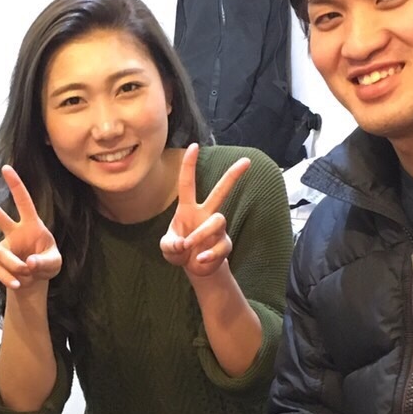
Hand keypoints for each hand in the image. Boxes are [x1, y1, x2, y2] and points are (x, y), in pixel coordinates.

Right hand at [0, 165, 61, 290]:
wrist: (35, 281)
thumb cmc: (47, 264)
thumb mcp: (55, 264)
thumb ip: (46, 261)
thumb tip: (28, 262)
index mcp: (31, 225)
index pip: (24, 202)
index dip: (16, 186)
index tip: (6, 168)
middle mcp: (15, 232)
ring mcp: (5, 248)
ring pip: (2, 253)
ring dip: (15, 266)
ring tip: (27, 273)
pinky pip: (0, 270)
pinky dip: (10, 278)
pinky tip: (18, 284)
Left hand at [159, 144, 250, 280]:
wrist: (193, 268)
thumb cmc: (178, 250)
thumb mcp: (167, 247)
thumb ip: (170, 244)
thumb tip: (184, 243)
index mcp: (188, 209)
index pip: (188, 183)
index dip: (189, 165)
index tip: (194, 145)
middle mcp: (205, 214)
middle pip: (220, 192)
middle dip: (232, 176)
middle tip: (246, 161)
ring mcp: (217, 229)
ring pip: (217, 221)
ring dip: (201, 234)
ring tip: (188, 247)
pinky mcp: (224, 245)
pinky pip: (221, 245)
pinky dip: (209, 254)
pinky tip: (200, 260)